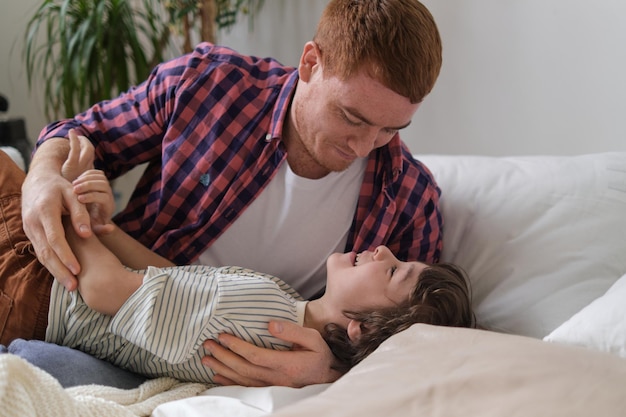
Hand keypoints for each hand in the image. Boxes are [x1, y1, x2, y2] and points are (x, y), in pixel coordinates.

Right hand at [22, 137, 92, 290]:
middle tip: (74, 287)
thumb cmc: (61, 187)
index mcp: (45, 211)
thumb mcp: (73, 194)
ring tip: (71, 286)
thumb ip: (81, 214)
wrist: (37, 182)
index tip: (78, 270)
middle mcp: (33, 222)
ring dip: (55, 271)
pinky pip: (40, 251)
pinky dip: (51, 264)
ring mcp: (29, 229)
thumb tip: (87, 234)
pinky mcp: (30, 233)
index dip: (66, 255)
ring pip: (41, 254)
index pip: (55, 238)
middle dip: (60, 271)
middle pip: (46, 252)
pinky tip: (63, 275)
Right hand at [72, 170, 115, 234]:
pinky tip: (75, 181)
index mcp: (108, 206)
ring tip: (73, 184)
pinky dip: (86, 174)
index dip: (92, 197)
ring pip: (100, 177)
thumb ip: (100, 230)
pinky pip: (96, 172)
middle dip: (89, 185)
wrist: (90, 216)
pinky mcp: (100, 180)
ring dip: (86, 178)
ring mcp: (105, 186)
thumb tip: (110, 228)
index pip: (104, 197)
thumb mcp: (94, 229)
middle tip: (75, 189)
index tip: (79, 199)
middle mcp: (109, 195)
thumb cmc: (90, 225)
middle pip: (103, 184)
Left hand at [202, 320, 341, 387]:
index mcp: (286, 365)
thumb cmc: (319, 356)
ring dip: (222, 368)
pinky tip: (217, 375)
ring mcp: (271, 387)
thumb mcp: (312, 339)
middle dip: (223, 355)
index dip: (237, 346)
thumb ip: (292, 331)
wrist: (328, 378)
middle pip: (243, 367)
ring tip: (207, 358)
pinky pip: (245, 388)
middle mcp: (276, 378)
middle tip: (208, 344)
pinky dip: (228, 382)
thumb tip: (270, 324)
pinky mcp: (269, 390)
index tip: (223, 336)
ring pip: (241, 379)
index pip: (255, 355)